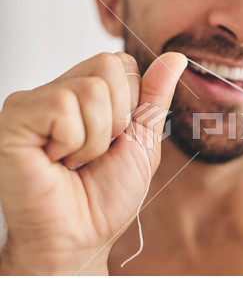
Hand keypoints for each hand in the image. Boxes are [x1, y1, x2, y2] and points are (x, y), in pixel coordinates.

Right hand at [0, 52, 186, 274]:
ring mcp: (35, 102)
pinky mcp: (16, 116)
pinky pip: (63, 107)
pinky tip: (55, 161)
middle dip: (117, 120)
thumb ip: (156, 96)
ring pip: (92, 89)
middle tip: (93, 152)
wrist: (82, 235)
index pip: (122, 63)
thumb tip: (176, 57)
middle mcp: (60, 91)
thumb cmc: (107, 195)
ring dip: (95, 139)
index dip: (131, 106)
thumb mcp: (144, 141)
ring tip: (73, 160)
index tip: (114, 140)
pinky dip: (73, 143)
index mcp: (87, 94)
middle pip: (110, 66)